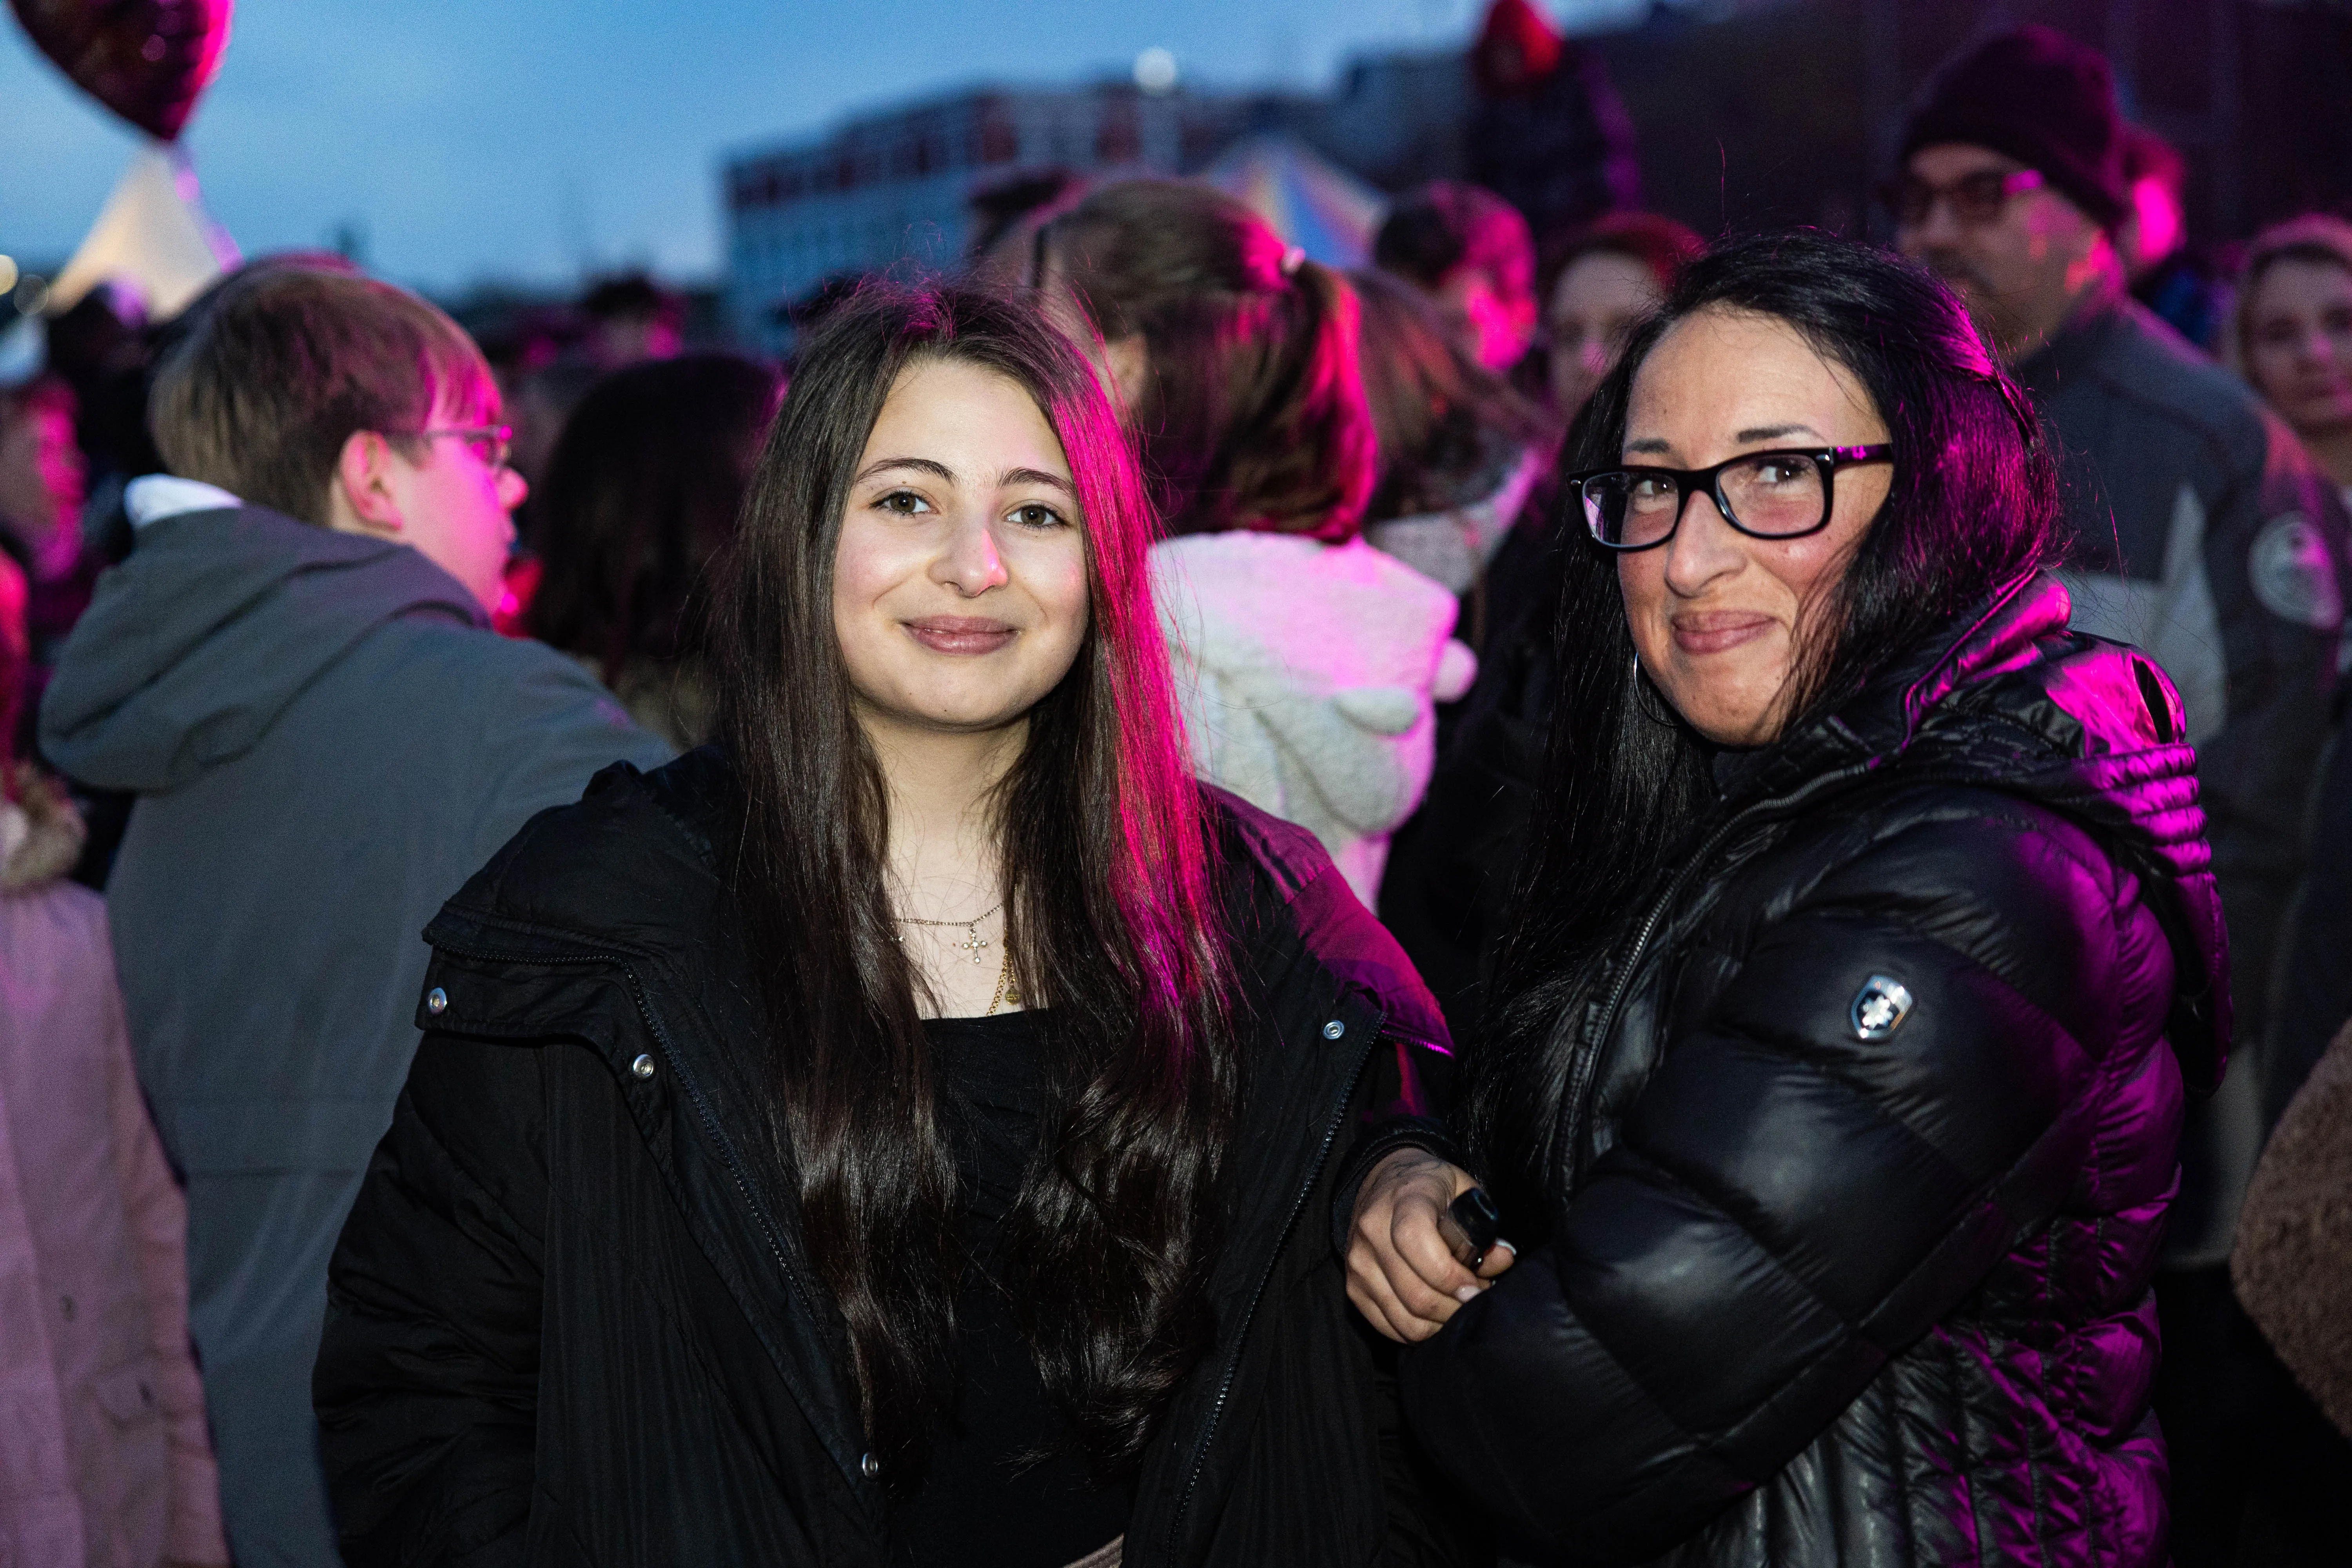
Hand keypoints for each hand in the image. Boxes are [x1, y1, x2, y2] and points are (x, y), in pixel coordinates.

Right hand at [1346, 1148, 1514, 1342]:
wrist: (1385, 1182)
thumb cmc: (1432, 1188)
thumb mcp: (1464, 1193)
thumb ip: (1483, 1229)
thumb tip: (1503, 1259)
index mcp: (1404, 1200)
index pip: (1418, 1245)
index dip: (1453, 1277)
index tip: (1478, 1288)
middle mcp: (1373, 1231)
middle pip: (1415, 1293)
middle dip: (1454, 1309)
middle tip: (1474, 1302)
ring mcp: (1359, 1262)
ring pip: (1404, 1317)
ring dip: (1439, 1324)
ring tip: (1457, 1309)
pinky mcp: (1353, 1287)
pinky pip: (1388, 1326)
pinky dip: (1417, 1331)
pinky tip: (1436, 1317)